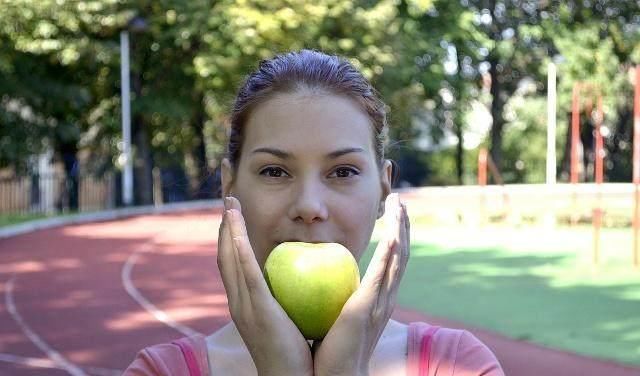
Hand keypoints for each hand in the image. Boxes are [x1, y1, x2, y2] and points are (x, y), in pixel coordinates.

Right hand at [217, 196, 312, 375]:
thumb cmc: (296, 349)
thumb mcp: (287, 316)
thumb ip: (287, 295)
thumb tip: (302, 274)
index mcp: (245, 302)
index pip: (233, 261)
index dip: (232, 234)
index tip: (235, 210)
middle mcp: (237, 301)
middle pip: (225, 254)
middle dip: (224, 225)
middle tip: (227, 196)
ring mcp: (243, 305)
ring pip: (229, 258)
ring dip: (228, 228)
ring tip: (230, 202)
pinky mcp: (256, 309)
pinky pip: (245, 272)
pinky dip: (238, 247)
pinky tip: (237, 225)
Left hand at [312, 193, 409, 375]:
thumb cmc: (332, 348)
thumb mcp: (339, 313)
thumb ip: (339, 294)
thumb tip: (322, 274)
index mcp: (378, 297)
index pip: (392, 259)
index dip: (396, 234)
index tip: (394, 212)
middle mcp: (385, 297)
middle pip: (401, 254)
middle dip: (402, 225)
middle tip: (399, 199)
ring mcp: (380, 303)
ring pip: (396, 259)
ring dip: (400, 230)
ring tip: (399, 206)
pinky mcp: (367, 309)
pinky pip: (380, 277)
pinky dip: (389, 255)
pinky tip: (392, 236)